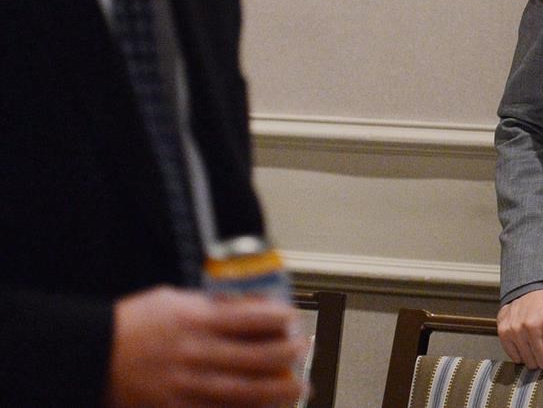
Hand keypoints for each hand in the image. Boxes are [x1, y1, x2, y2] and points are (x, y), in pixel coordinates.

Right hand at [107, 286, 305, 407]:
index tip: (293, 318)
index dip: (277, 319)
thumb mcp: (172, 300)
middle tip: (304, 350)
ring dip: (276, 391)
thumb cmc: (132, 324)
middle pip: (252, 357)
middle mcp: (195, 353)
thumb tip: (248, 306)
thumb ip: (210, 305)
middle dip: (285, 355)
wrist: (89, 357)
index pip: (249, 318)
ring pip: (242, 391)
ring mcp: (185, 386)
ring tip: (300, 388)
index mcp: (195, 321)